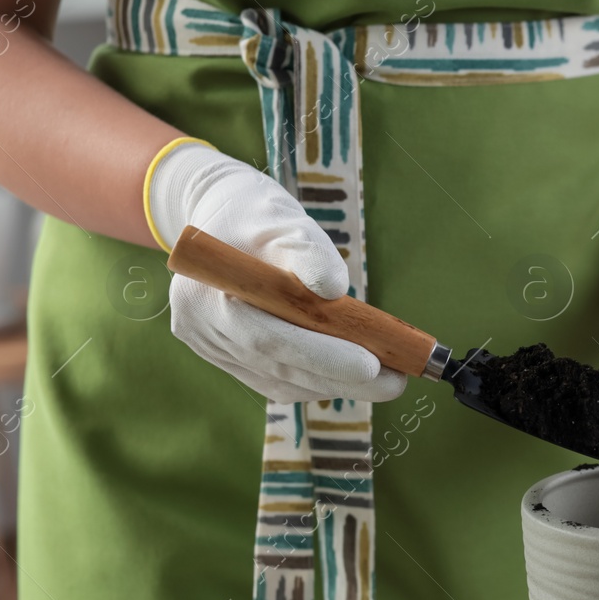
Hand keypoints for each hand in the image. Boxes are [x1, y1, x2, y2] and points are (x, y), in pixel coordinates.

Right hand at [147, 142, 405, 403]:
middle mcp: (202, 332)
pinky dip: (319, 381)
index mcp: (204, 297)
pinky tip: (354, 377)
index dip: (320, 356)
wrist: (220, 219)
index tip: (370, 364)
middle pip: (279, 369)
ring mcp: (216, 351)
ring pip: (283, 382)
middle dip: (342, 379)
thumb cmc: (253, 214)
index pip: (266, 338)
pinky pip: (279, 381)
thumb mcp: (280, 218)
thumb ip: (307, 250)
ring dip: (338, 385)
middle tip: (395, 381)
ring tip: (388, 378)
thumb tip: (334, 288)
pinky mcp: (232, 360)